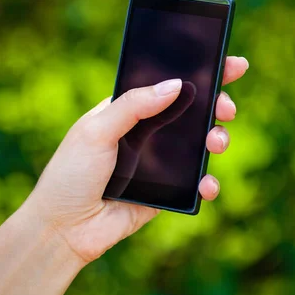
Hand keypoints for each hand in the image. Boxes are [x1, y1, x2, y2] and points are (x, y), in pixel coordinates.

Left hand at [26, 56, 248, 263]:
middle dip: (217, 105)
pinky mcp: (168, 190)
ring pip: (200, 144)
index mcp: (128, 110)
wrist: (64, 230)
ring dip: (217, 139)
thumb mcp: (96, 131)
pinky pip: (196, 182)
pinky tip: (206, 185)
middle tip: (226, 108)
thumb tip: (176, 84)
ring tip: (215, 144)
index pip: (168, 84)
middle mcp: (147, 133)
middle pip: (193, 111)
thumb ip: (134, 106)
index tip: (231, 64)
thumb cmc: (70, 175)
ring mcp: (160, 162)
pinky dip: (208, 182)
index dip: (200, 73)